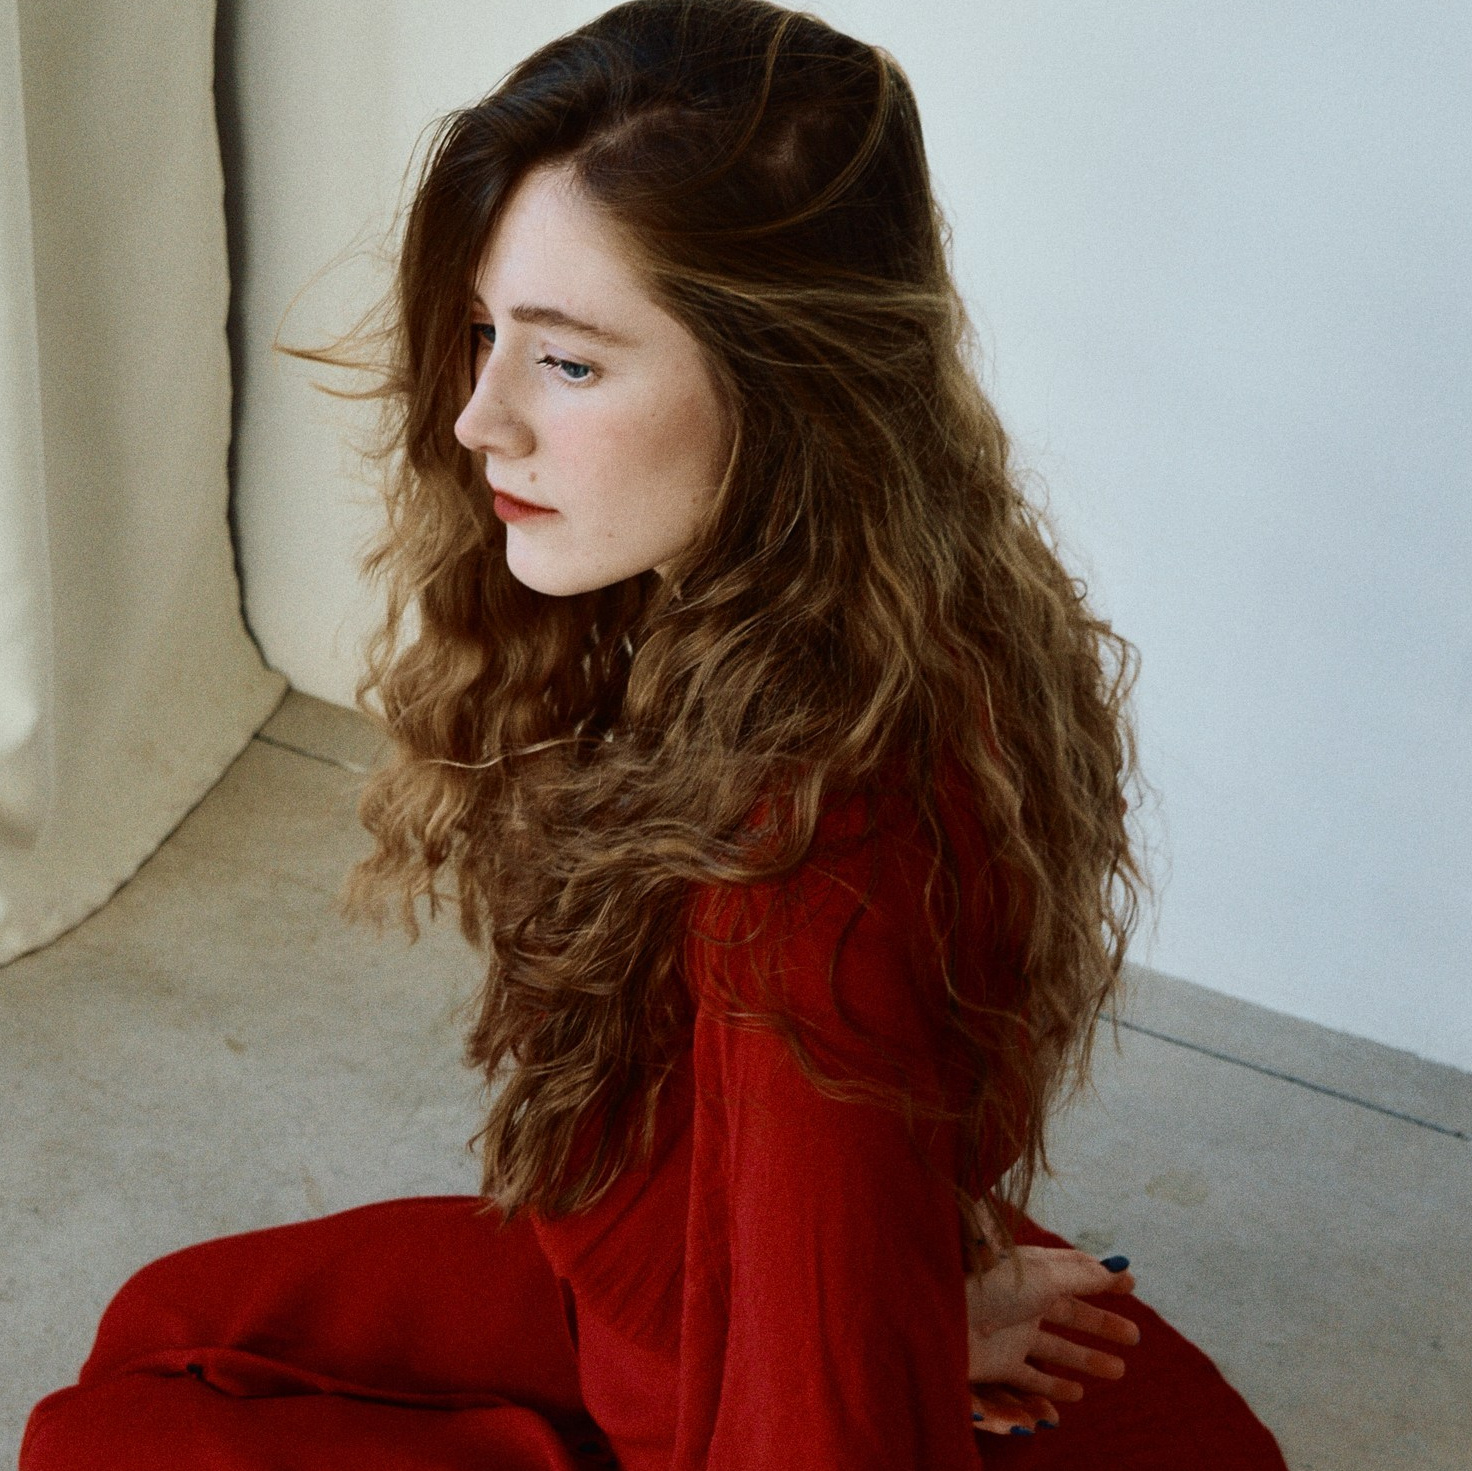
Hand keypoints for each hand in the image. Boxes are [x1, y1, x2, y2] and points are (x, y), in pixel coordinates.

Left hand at [965, 1246, 1139, 1435]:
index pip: (1074, 1272)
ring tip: (1118, 1369)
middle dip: (1101, 1324)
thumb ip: (1085, 1275)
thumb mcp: (1045, 1276)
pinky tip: (1077, 1393)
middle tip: (1135, 1336)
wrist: (943, 1318)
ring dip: (1087, 1359)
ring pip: (1057, 1348)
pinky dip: (1054, 1386)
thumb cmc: (993, 1288)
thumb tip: (1122, 1266)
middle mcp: (1023, 1301)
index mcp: (1032, 1272)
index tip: (1131, 1284)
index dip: (1102, 1278)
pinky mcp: (999, 1363)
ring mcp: (1011, 1333)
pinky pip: (1032, 1377)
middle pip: (1070, 1313)